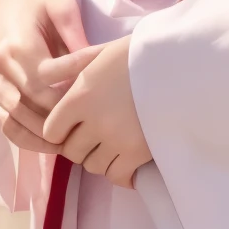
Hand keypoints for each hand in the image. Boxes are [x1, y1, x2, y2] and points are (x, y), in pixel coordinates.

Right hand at [0, 0, 96, 153]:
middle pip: (34, 103)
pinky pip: (6, 124)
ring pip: (17, 120)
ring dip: (46, 134)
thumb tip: (93, 72)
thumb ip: (76, 39)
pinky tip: (52, 142)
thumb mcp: (65, 8)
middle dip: (64, 114)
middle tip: (94, 122)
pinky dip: (27, 138)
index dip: (74, 84)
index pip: (47, 78)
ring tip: (76, 138)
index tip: (100, 83)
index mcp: (17, 44)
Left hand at [40, 36, 151, 188]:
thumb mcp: (100, 52)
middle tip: (94, 135)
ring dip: (99, 158)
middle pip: (71, 152)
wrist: (182, 61)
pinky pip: (118, 176)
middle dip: (79, 146)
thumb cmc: (140, 52)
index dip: (59, 131)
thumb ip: (72, 70)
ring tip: (113, 145)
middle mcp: (94, 121)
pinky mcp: (139, 152)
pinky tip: (127, 163)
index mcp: (80, 95)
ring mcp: (117, 139)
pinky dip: (120, 173)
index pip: (52, 131)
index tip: (72, 126)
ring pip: (93, 166)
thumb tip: (46, 79)